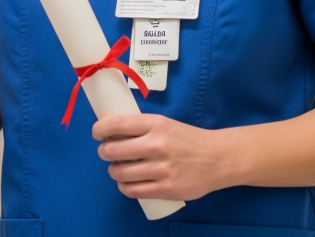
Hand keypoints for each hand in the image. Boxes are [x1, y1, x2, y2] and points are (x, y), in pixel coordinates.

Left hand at [93, 114, 237, 201]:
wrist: (217, 159)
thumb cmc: (187, 139)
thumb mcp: (165, 124)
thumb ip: (141, 127)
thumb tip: (110, 132)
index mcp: (156, 124)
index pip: (116, 124)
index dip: (99, 129)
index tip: (97, 133)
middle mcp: (157, 145)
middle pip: (113, 150)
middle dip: (104, 152)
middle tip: (107, 152)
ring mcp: (161, 169)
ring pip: (119, 173)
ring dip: (114, 171)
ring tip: (119, 168)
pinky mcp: (165, 189)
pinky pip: (132, 190)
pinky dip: (124, 187)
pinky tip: (128, 182)